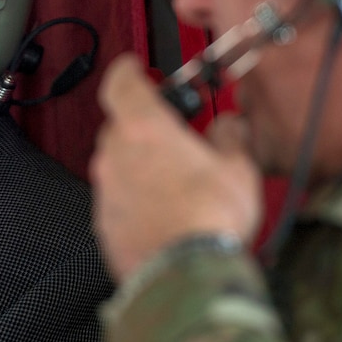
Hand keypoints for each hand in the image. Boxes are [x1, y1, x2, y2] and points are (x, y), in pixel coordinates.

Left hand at [90, 53, 264, 281]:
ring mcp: (106, 191)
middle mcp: (115, 154)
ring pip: (117, 164)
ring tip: (174, 180)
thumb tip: (230, 127)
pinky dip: (134, 199)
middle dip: (142, 125)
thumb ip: (230, 138)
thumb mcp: (237, 168)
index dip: (127, 70)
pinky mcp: (104, 224)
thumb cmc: (209, 218)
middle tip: (170, 134)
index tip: (133, 67)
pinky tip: (163, 212)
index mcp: (143, 127)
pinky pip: (117, 199)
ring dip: (139, 165)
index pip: (120, 82)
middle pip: (119, 125)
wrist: (185, 274)